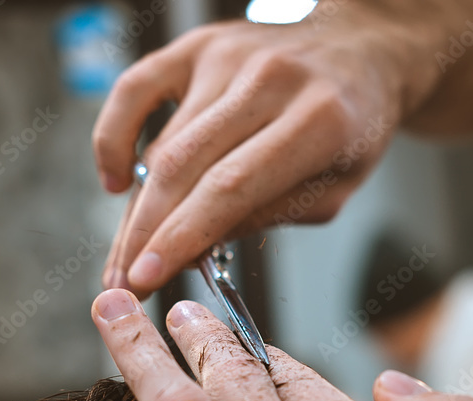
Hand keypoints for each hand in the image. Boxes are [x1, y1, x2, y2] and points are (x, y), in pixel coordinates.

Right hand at [94, 0, 472, 296]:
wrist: (359, 52)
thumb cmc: (350, 128)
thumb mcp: (332, 189)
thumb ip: (265, 216)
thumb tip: (192, 249)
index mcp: (318, 120)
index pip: (230, 188)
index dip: (181, 237)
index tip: (146, 277)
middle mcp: (268, 80)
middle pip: (184, 167)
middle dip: (145, 234)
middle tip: (124, 282)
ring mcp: (227, 56)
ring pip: (161, 142)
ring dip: (136, 208)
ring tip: (126, 254)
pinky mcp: (198, 45)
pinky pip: (134, 89)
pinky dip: (113, 136)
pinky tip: (115, 180)